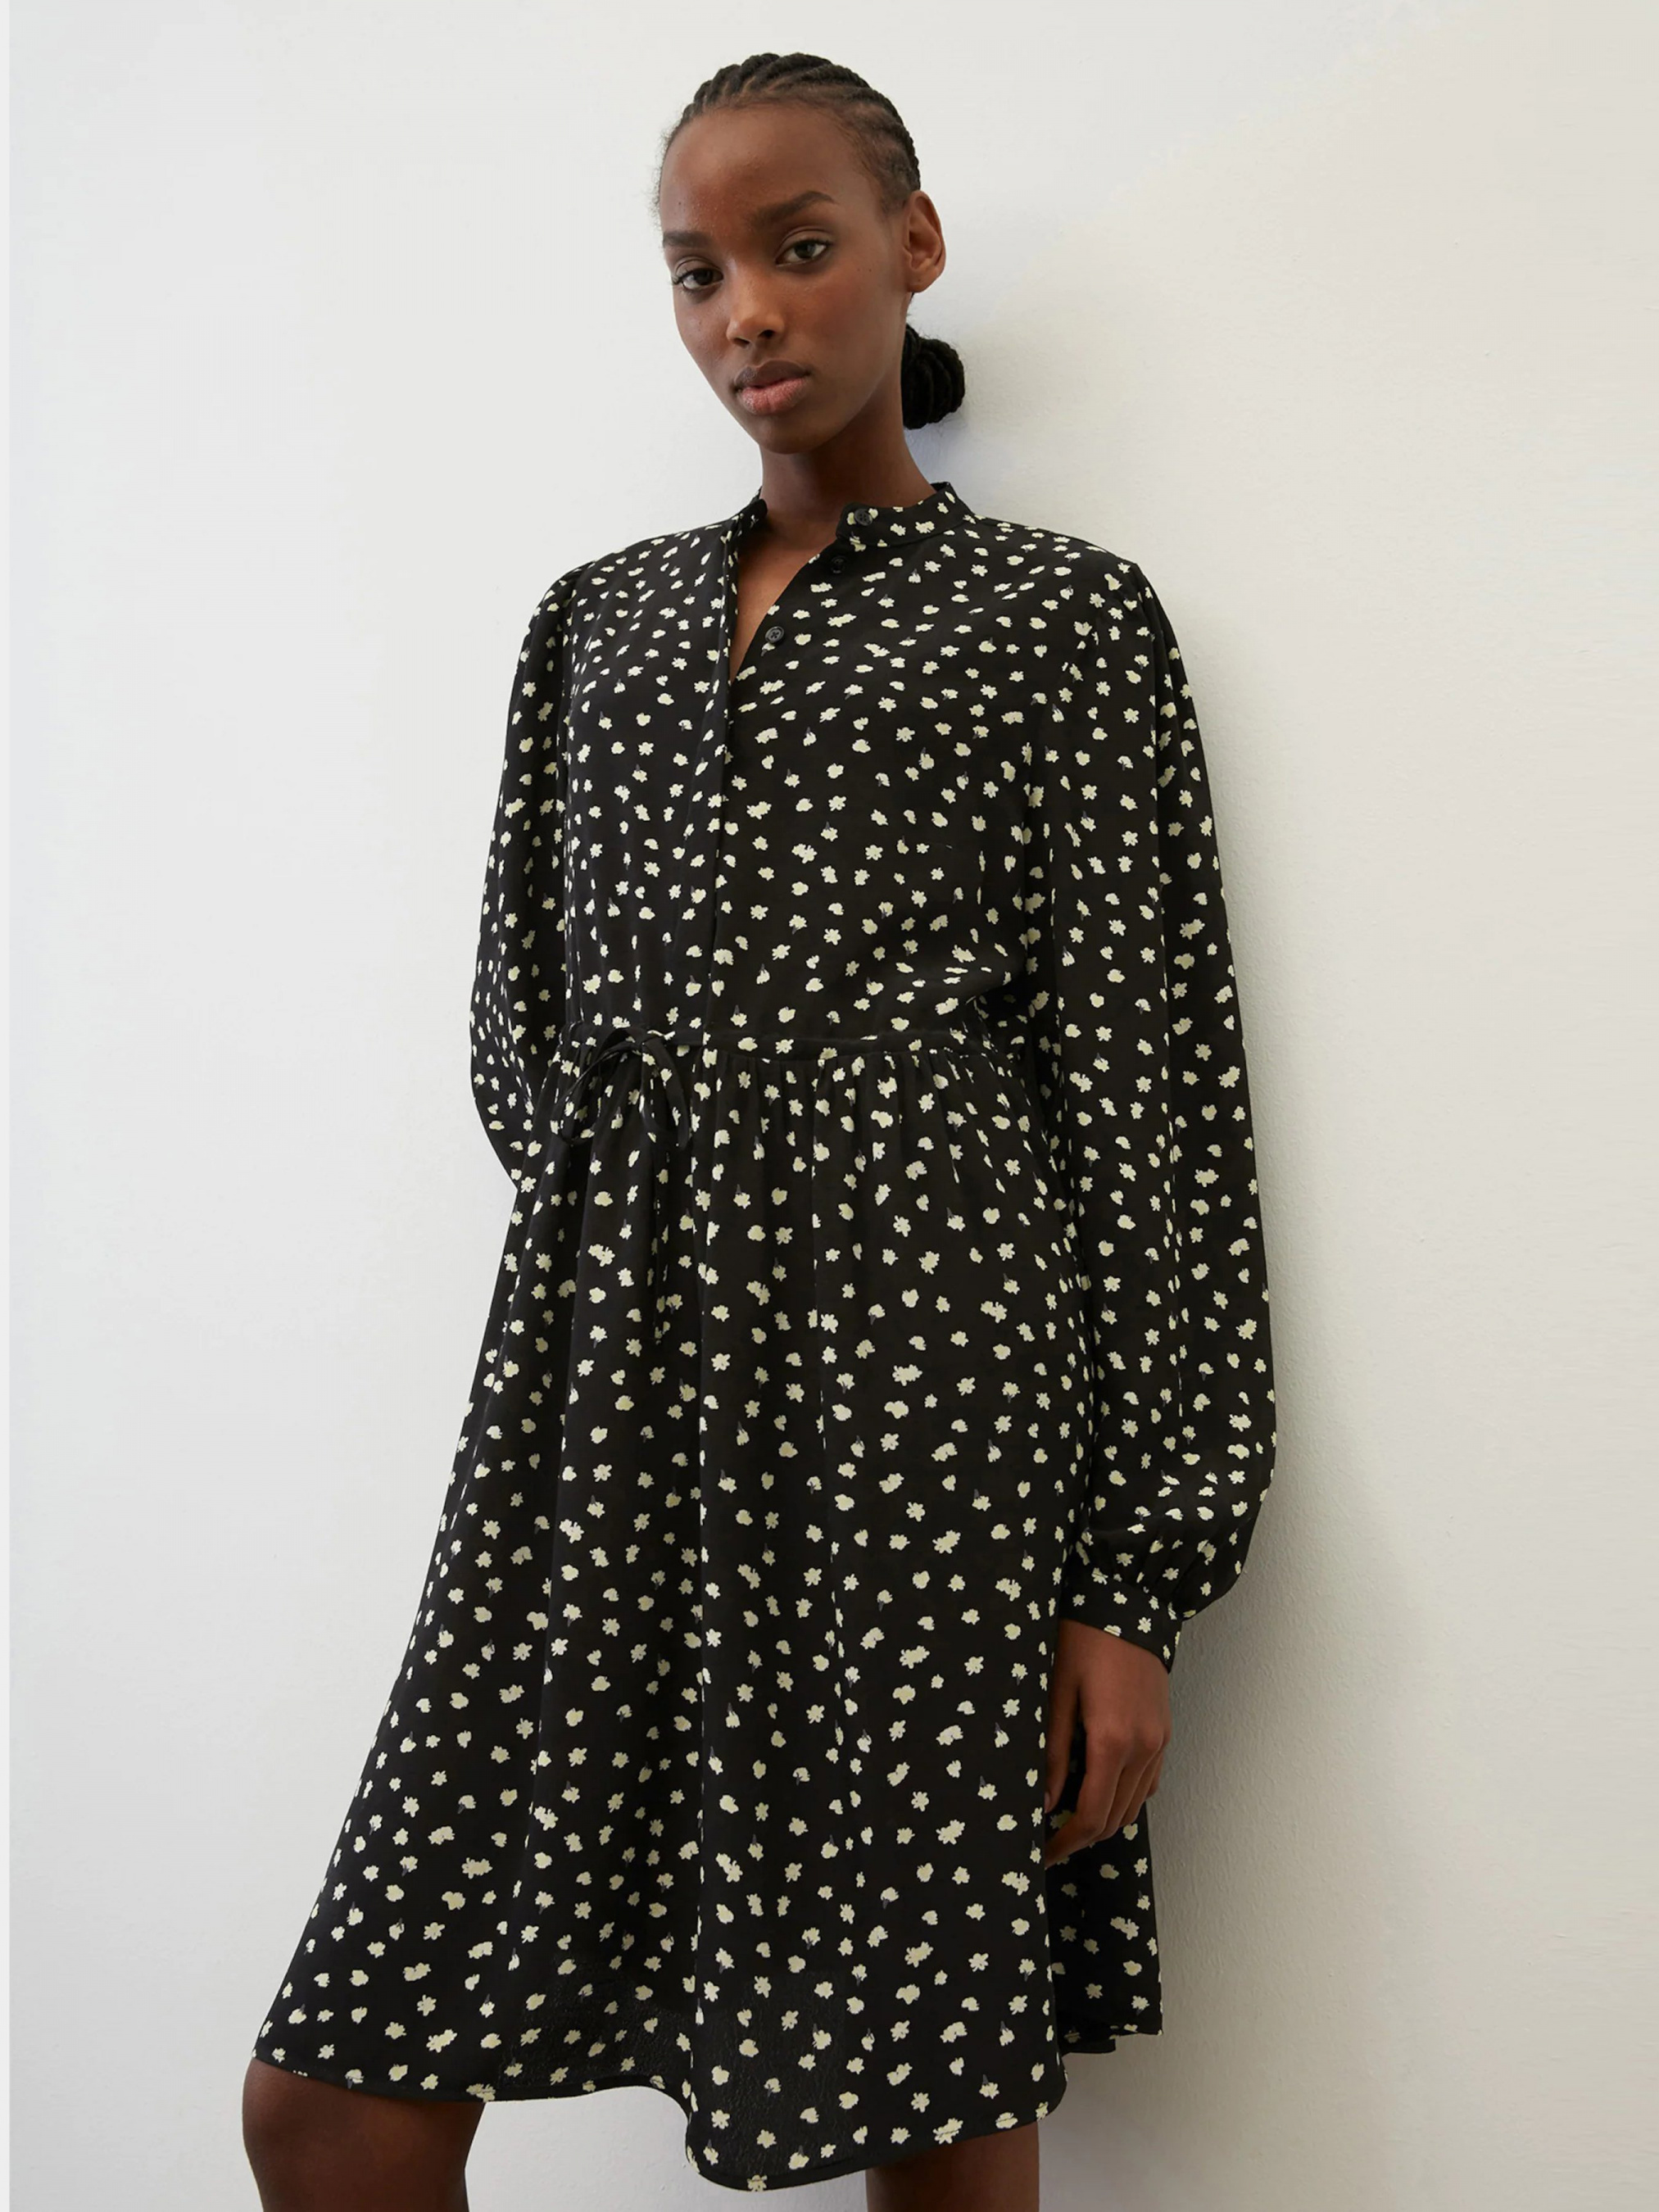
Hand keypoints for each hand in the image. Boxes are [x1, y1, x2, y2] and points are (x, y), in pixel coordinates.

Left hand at [1041, 1617, 1171, 1866]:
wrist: (1131, 1602)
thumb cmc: (1084, 1640)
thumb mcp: (1056, 1690)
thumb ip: (1053, 1749)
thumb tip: (1044, 1801)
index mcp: (1112, 1740)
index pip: (1090, 1815)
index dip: (1065, 1842)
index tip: (1041, 1853)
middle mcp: (1143, 1748)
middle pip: (1114, 1819)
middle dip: (1081, 1837)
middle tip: (1048, 1840)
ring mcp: (1159, 1742)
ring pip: (1133, 1806)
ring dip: (1103, 1820)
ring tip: (1067, 1817)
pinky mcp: (1165, 1733)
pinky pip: (1147, 1784)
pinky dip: (1124, 1798)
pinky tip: (1098, 1788)